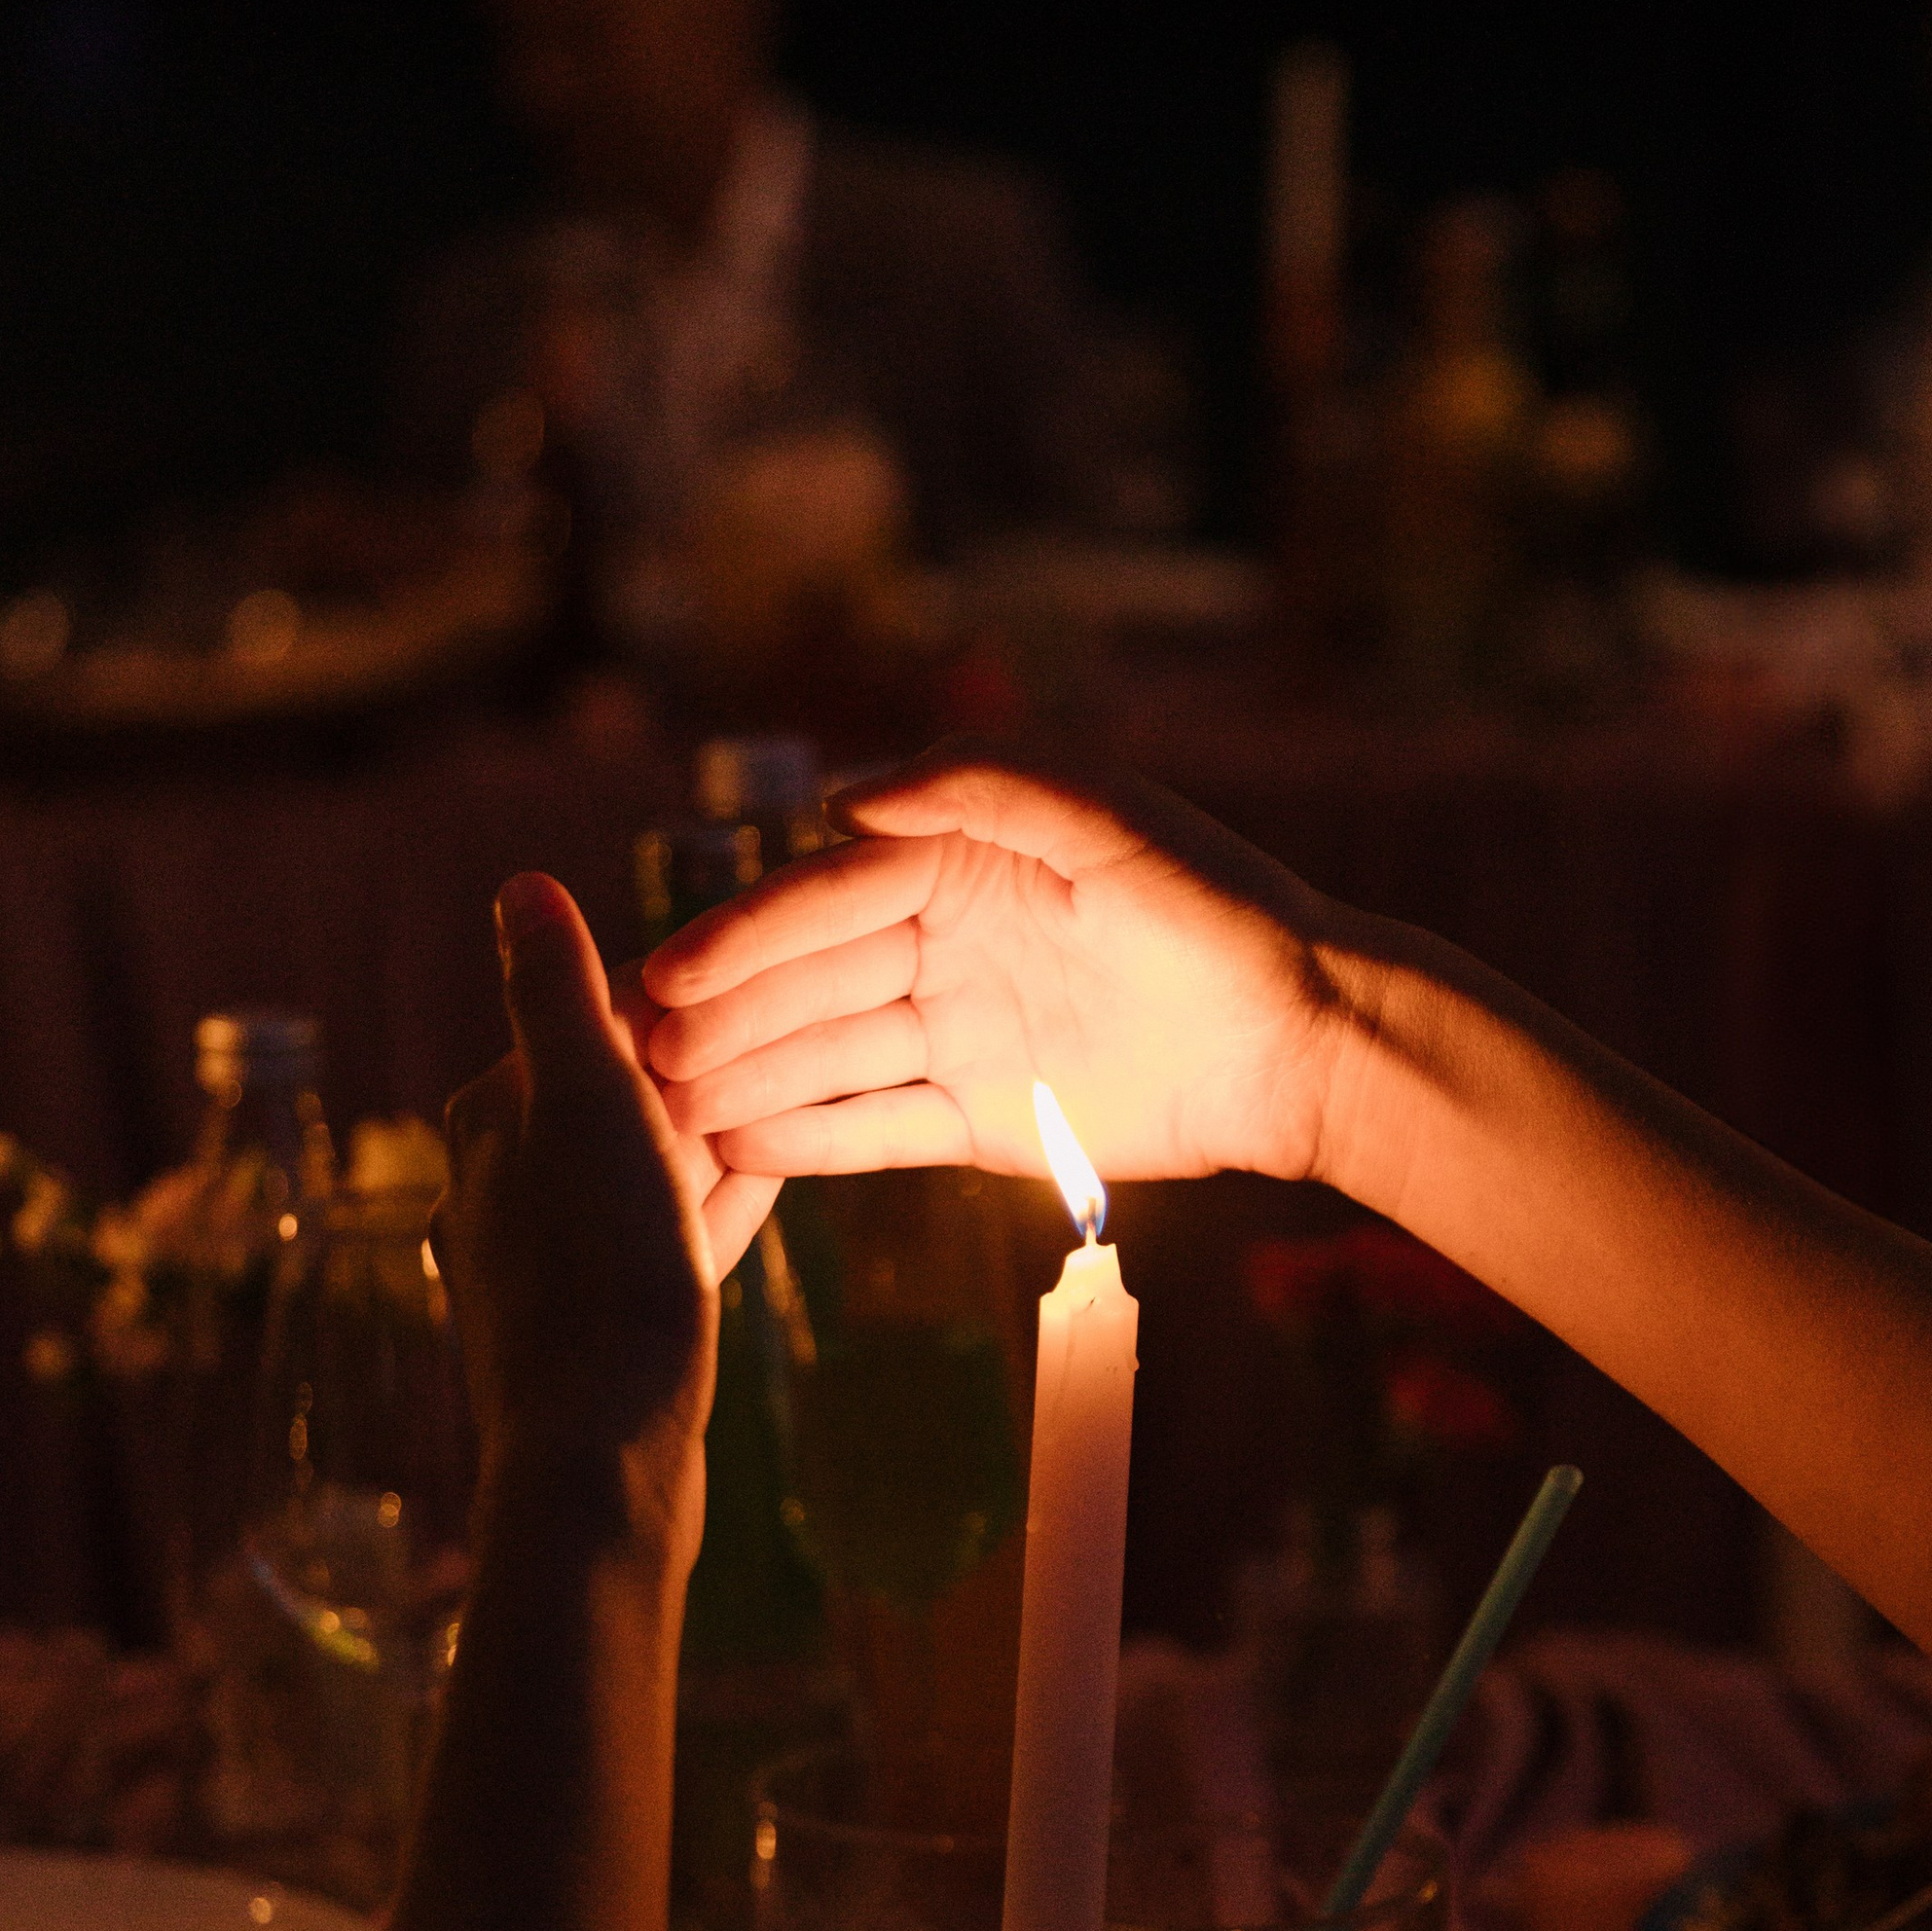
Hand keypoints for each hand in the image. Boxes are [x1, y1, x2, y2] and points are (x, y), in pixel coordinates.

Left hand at [438, 873, 779, 1539]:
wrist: (599, 1465)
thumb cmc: (599, 1279)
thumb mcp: (587, 1107)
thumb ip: (556, 995)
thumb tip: (520, 886)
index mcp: (492, 1117)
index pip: (596, 1016)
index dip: (686, 993)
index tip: (767, 970)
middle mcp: (498, 1184)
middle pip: (621, 1094)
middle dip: (701, 1066)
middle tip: (804, 1031)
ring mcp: (543, 1265)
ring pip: (645, 1170)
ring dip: (712, 1134)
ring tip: (792, 1101)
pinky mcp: (590, 1329)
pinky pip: (660, 1241)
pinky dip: (707, 1207)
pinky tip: (757, 1190)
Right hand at [637, 759, 1354, 1188]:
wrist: (1300, 1035)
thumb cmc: (1215, 906)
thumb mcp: (1105, 816)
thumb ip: (980, 784)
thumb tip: (843, 797)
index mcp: (959, 863)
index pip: (828, 899)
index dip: (744, 937)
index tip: (668, 973)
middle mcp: (945, 945)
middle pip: (810, 983)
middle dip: (720, 1014)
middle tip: (631, 1052)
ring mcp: (957, 1036)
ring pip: (828, 1058)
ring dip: (744, 1078)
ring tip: (660, 1107)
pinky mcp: (982, 1121)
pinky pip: (877, 1130)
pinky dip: (811, 1140)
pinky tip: (736, 1146)